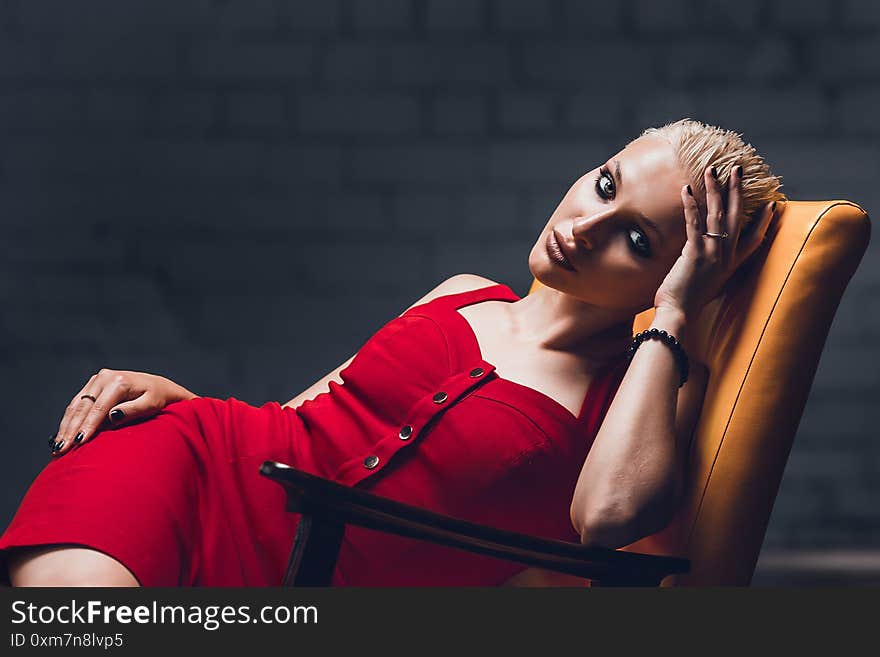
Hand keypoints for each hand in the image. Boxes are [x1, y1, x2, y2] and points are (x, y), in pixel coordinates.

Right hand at [50, 369, 197, 456]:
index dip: (87, 426)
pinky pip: (77, 403)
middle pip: (83, 407)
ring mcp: (97, 379)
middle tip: (61, 449)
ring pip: (76, 405)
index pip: (99, 408)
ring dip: (66, 426)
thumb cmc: (158, 399)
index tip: (78, 443)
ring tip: (58, 446)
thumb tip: (112, 416)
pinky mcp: (92, 385)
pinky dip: (69, 419)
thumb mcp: (151, 405)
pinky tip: (63, 434)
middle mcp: (105, 377)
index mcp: (120, 381)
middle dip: (71, 429)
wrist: (159, 387)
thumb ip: (132, 411)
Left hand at [653, 164, 776, 322]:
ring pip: (718, 214)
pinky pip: (695, 223)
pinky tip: (687, 189)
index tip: (771, 204)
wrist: (678, 315)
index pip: (754, 239)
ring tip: (713, 169)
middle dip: (737, 190)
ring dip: (716, 189)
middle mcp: (726, 257)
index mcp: (731, 265)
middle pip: (737, 217)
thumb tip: (701, 262)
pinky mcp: (695, 253)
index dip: (763, 221)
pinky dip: (691, 204)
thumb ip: (708, 270)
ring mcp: (712, 254)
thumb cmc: (686, 303)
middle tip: (737, 169)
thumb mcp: (705, 284)